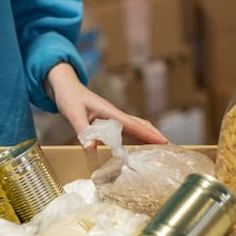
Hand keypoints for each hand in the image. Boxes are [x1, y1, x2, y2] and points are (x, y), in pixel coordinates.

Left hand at [44, 63, 167, 147]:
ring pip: (136, 127)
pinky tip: (140, 146)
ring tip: (161, 148)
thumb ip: (82, 131)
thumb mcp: (73, 114)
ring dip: (148, 136)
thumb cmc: (69, 98)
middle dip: (155, 135)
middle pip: (141, 125)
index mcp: (110, 112)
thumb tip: (91, 148)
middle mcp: (115, 115)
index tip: (164, 142)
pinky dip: (137, 137)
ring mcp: (113, 118)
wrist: (64, 87)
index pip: (134, 125)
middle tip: (170, 147)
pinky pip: (126, 130)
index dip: (149, 135)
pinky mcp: (108, 121)